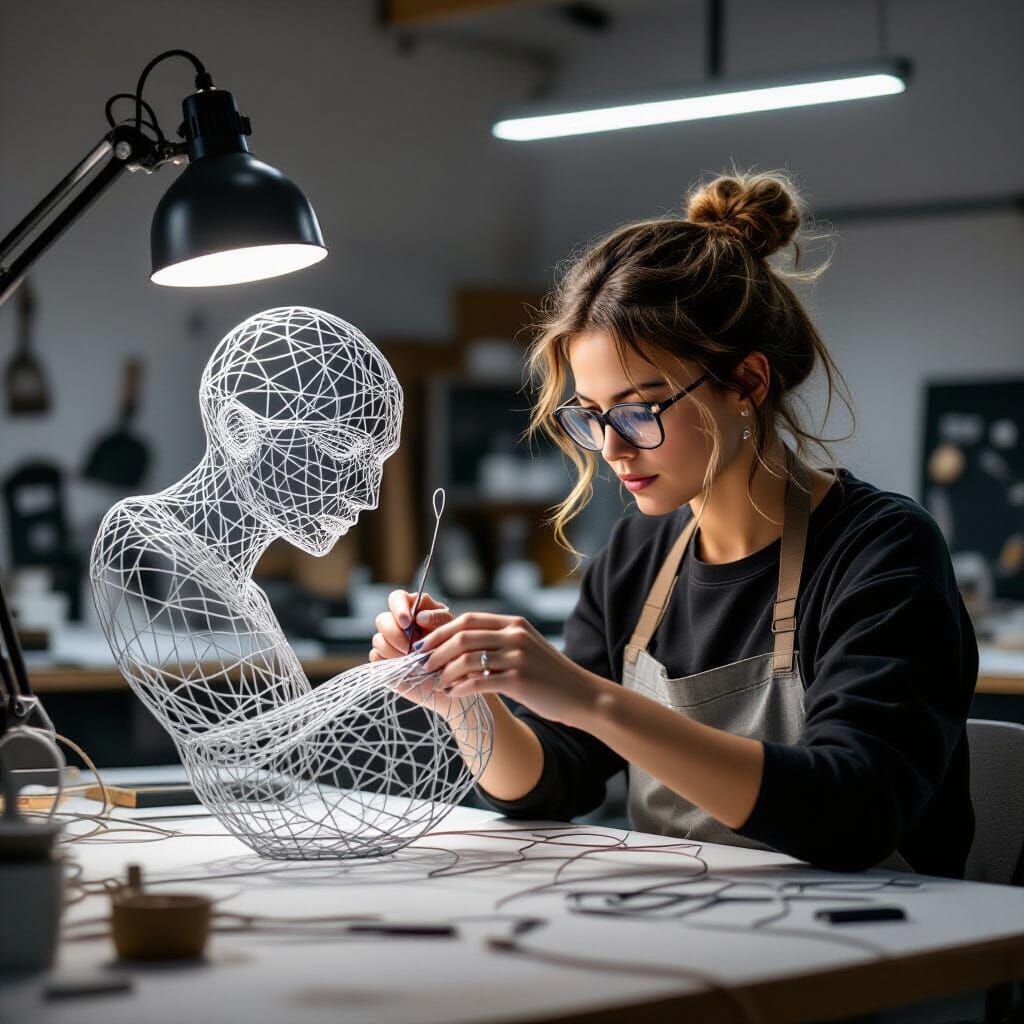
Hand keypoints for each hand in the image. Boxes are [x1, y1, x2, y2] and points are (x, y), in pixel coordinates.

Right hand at [370, 589, 451, 661]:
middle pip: (382, 620)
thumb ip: (437, 617)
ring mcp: (387, 638)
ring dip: (392, 650)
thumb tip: (420, 617)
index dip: (398, 609)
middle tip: (408, 647)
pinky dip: (387, 662)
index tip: (406, 623)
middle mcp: (395, 620)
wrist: (446, 659)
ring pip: (378, 640)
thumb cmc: (446, 634)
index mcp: (410, 605)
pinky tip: (402, 665)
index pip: (396, 598)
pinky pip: (376, 657)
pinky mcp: (383, 655)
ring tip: (409, 658)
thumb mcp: (447, 623)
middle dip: (394, 635)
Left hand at [414, 613, 604, 725]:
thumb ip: (499, 640)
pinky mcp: (519, 680)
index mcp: (514, 624)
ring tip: (436, 682)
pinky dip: (461, 688)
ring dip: (445, 671)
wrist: (581, 695)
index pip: (468, 619)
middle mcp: (515, 635)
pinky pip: (479, 682)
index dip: (441, 630)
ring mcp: (518, 657)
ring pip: (467, 659)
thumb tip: (461, 643)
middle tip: (422, 664)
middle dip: (437, 650)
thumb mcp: (525, 647)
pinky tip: (453, 694)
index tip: (424, 644)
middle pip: (463, 636)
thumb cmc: (548, 674)